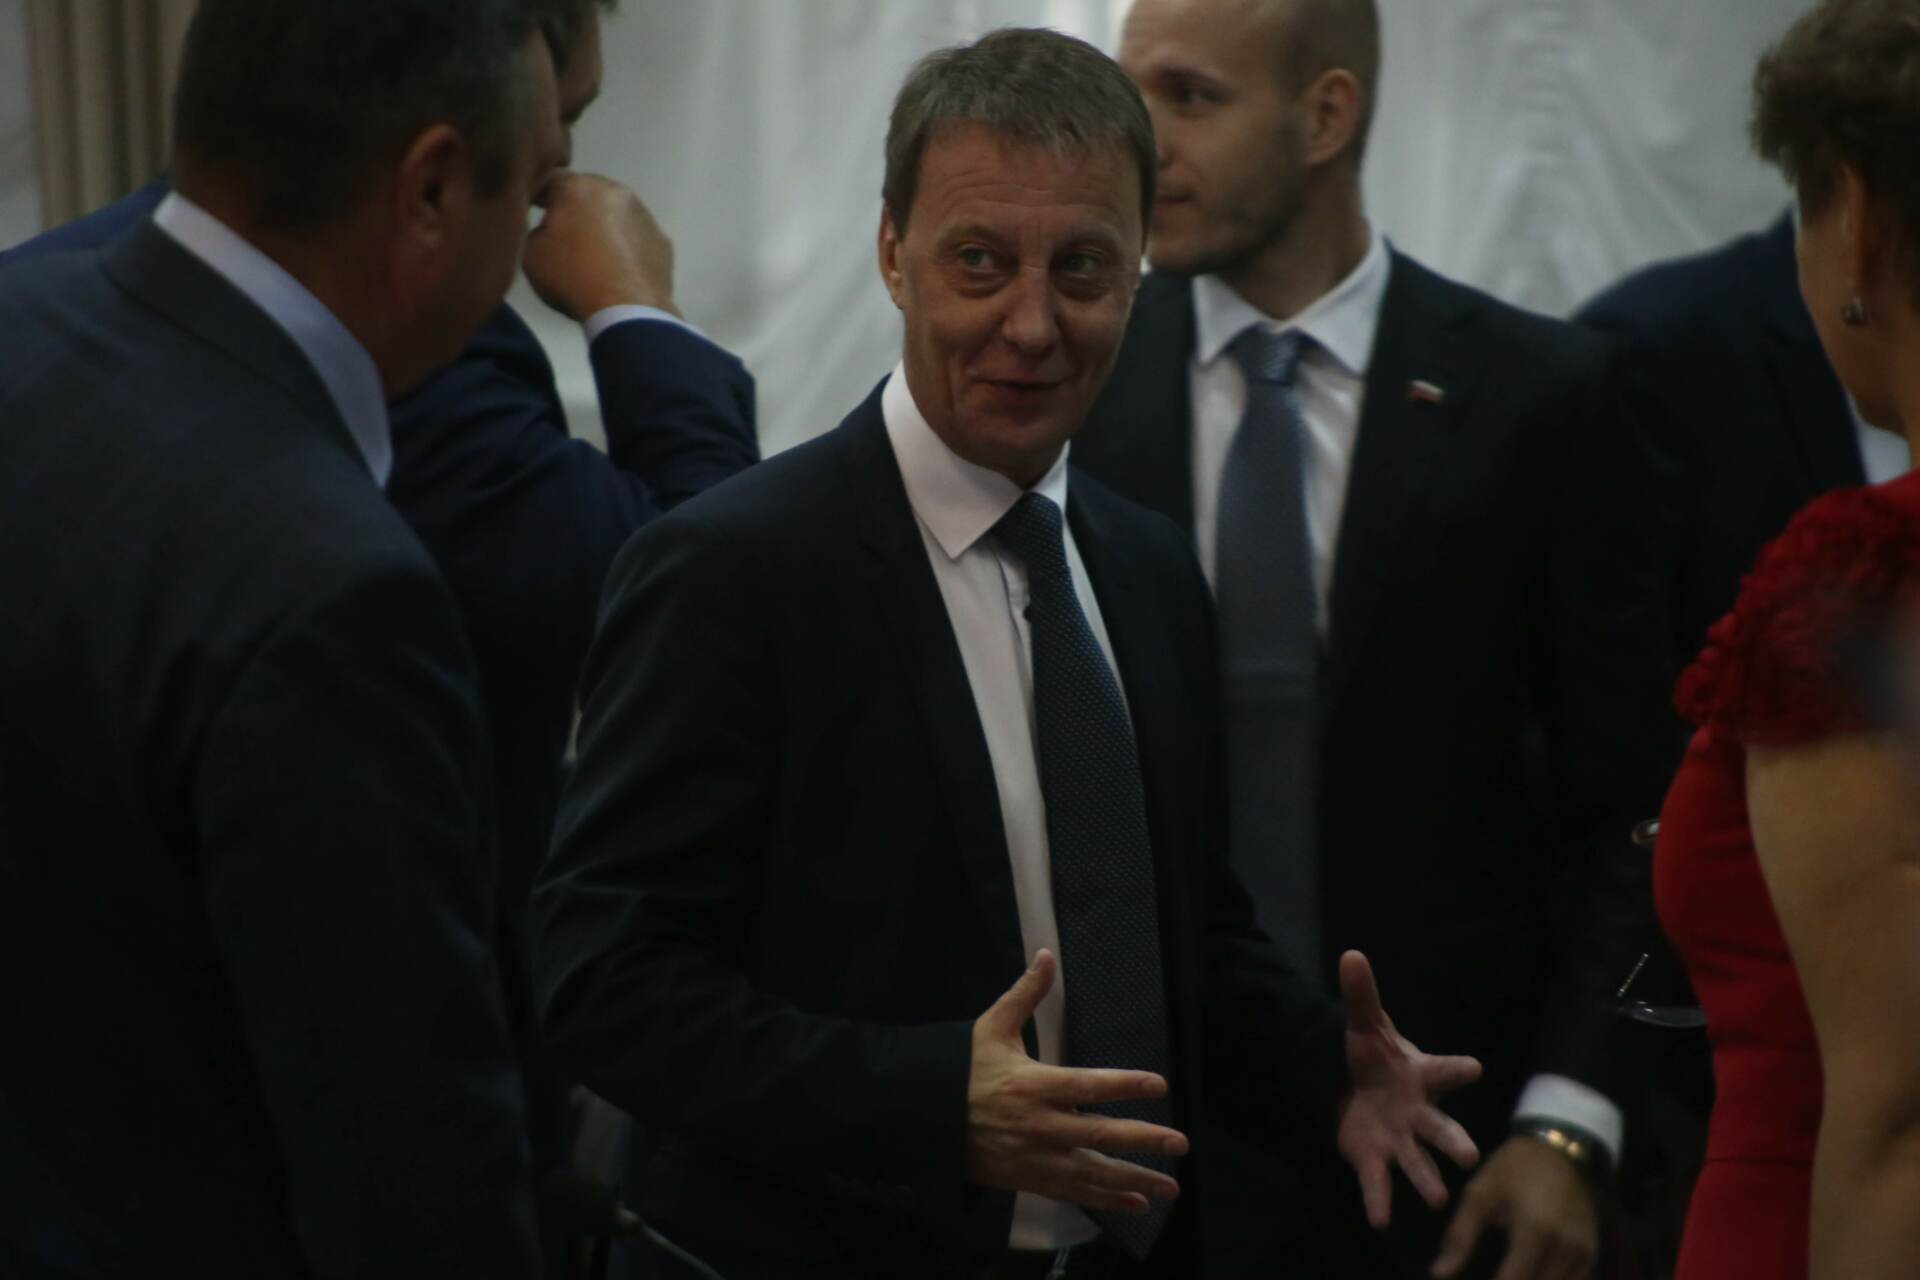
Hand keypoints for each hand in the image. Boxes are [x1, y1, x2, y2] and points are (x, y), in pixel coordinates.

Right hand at [523, 172, 678, 321]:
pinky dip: (627, 244)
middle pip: (588, 191)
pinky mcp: (662, 240)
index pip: (550, 179)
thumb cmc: (572, 277)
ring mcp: (644, 214)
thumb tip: (551, 229)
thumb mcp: (531, 253)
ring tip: (595, 251)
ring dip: (604, 223)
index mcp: (577, 187)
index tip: (531, 208)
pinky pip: (637, 236)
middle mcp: (614, 190)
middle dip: (575, 206)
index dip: (538, 194)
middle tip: (565, 230)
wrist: (627, 310)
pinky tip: (619, 266)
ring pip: (616, 211)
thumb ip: (537, 230)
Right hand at [965, 950, 1189, 1214]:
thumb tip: (1046, 956)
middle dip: (1143, 1140)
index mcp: (1033, 1084)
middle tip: (1180, 1142)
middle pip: (1100, 1134)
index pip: (1088, 1084)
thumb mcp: (991, 1028)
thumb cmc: (963, 1071)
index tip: (1157, 1084)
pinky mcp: (1029, 1178)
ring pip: (1093, 1172)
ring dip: (1134, 1180)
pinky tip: (1136, 1203)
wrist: (925, 1119)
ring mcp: (1036, 1157)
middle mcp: (1040, 1124)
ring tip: (1171, 1187)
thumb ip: (1025, 995)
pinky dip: (1106, 1200)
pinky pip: (1075, 1192)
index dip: (1124, 1084)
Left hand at [1334, 950, 1482, 1228]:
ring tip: (1438, 1199)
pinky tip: (1380, 1219)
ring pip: (1418, 1161)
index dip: (1458, 1069)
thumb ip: (1361, 995)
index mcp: (1421, 1076)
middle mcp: (1418, 1112)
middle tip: (1469, 1156)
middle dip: (1455, 1142)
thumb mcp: (1363, 1025)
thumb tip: (1351, 954)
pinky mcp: (1375, 1159)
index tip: (1473, 1068)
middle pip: (1441, 1128)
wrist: (1354, 1087)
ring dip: (1427, 1179)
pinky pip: (1379, 1181)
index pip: (1444, 1071)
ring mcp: (1400, 1139)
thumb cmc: (1373, 1057)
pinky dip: (1379, 1199)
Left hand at [1430, 1136, 1599, 1279]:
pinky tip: (1530, 1277)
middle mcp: (1565, 1249)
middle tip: (1492, 1276)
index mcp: (1535, 1232)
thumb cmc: (1514, 1169)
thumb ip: (1459, 1237)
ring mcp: (1583, 1254)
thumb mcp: (1480, 1194)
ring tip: (1507, 1276)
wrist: (1560, 1148)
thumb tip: (1438, 1274)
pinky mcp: (1591, 1255)